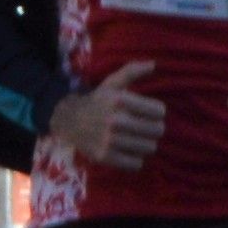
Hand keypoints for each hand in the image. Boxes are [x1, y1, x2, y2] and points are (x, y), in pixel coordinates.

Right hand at [47, 62, 168, 174]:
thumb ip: (132, 71)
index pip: (158, 111)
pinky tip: (129, 151)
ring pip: (149, 148)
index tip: (151, 113)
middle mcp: (115, 120)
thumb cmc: (97, 101)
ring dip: (146, 144)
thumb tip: (154, 64)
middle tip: (146, 128)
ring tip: (138, 139)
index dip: (158, 112)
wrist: (68, 120)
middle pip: (157, 131)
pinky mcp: (105, 157)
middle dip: (155, 129)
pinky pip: (136, 163)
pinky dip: (136, 158)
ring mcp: (109, 141)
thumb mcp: (112, 83)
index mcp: (119, 100)